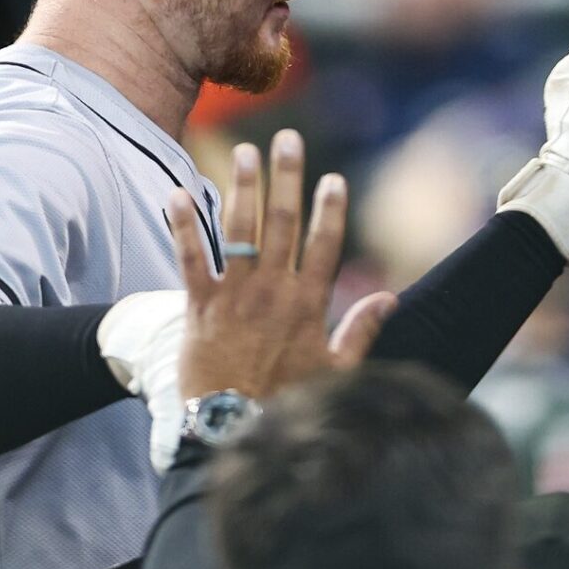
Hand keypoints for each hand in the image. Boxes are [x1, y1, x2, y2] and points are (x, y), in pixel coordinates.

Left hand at [169, 130, 395, 402]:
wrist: (235, 429)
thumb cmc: (288, 403)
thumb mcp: (336, 370)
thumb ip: (361, 330)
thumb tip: (390, 298)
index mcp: (308, 305)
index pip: (324, 245)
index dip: (329, 209)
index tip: (332, 178)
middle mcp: (274, 292)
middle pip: (283, 223)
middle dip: (286, 177)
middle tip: (285, 138)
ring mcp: (235, 297)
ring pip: (240, 230)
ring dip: (242, 187)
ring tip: (243, 151)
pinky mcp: (199, 308)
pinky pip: (190, 258)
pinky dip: (183, 226)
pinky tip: (177, 194)